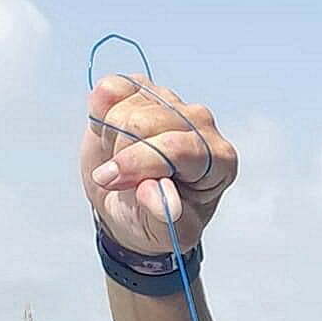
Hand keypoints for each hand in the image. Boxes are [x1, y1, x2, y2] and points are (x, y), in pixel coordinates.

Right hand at [82, 75, 237, 256]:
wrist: (131, 205)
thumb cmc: (155, 220)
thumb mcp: (163, 232)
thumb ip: (164, 216)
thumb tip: (158, 197)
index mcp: (220, 160)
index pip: (177, 148)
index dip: (140, 163)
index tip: (113, 181)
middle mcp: (201, 124)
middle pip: (144, 124)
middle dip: (122, 155)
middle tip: (118, 180)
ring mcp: (172, 102)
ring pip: (125, 108)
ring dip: (113, 140)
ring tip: (123, 162)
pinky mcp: (142, 88)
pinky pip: (110, 88)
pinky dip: (101, 113)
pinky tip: (113, 136)